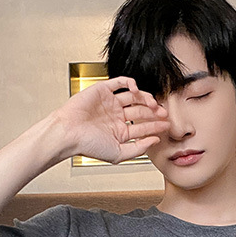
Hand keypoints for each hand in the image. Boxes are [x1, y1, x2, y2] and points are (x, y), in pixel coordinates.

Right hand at [50, 76, 168, 163]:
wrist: (69, 133)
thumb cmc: (88, 145)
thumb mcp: (118, 154)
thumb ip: (138, 149)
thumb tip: (154, 141)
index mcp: (119, 132)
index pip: (142, 127)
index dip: (155, 126)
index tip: (166, 126)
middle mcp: (116, 117)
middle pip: (140, 112)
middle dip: (154, 113)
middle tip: (164, 113)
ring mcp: (110, 103)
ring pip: (133, 97)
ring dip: (145, 99)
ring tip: (153, 103)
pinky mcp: (102, 90)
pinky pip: (119, 82)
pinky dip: (130, 83)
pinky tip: (137, 89)